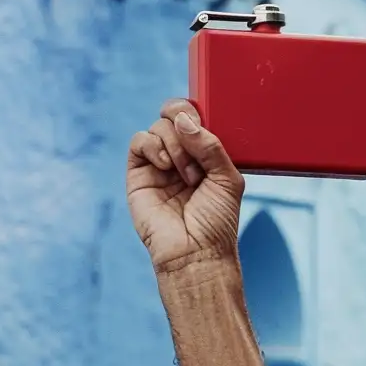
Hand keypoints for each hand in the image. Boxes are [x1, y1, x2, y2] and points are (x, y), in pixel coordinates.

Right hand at [126, 99, 245, 274]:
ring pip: (158, 126)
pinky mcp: (138, 173)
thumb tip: (182, 119)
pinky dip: (152, 146)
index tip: (202, 125)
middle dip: (184, 123)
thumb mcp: (228, 179)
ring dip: (176, 145)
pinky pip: (138, 141)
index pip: (195, 117)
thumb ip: (210, 144)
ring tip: (187, 175)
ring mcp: (158, 163)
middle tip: (194, 146)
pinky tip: (165, 166)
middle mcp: (180, 155)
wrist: (196, 252)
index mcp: (204, 155)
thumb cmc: (216, 222)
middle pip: (174, 114)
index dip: (195, 112)